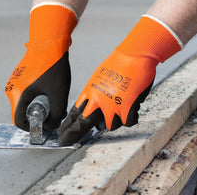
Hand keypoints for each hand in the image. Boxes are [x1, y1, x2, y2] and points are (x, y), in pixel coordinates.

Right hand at [5, 4, 76, 130]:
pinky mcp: (20, 76)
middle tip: (54, 109)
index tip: (47, 125)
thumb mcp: (58, 93)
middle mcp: (12, 89)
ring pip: (26, 102)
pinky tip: (50, 86)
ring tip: (54, 95)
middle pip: (23, 112)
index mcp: (17, 95)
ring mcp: (15, 81)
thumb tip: (52, 125)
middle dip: (38, 115)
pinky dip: (37, 94)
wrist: (49, 41)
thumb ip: (55, 113)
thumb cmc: (53, 66)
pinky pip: (27, 92)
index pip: (19, 122)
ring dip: (39, 104)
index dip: (33, 128)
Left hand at [57, 15, 181, 145]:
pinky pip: (127, 122)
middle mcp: (99, 100)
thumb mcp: (100, 76)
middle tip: (66, 141)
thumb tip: (96, 105)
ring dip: (114, 120)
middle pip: (83, 124)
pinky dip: (130, 116)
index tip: (61, 133)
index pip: (75, 112)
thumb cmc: (120, 63)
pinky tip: (132, 105)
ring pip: (109, 126)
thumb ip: (97, 92)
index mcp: (90, 90)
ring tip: (120, 106)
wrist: (135, 56)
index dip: (67, 125)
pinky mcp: (127, 108)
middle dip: (74, 134)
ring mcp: (113, 106)